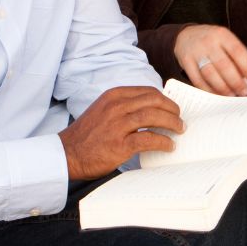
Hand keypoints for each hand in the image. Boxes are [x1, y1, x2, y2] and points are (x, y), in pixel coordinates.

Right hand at [58, 86, 183, 180]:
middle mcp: (116, 107)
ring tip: (179, 130)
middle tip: (180, 119)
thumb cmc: (87, 134)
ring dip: (172, 123)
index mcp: (114, 96)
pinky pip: (149, 139)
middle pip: (154, 101)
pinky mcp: (119, 144)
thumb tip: (152, 110)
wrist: (66, 154)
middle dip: (172, 109)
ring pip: (154, 117)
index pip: (148, 92)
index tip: (172, 107)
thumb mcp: (103, 110)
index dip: (164, 99)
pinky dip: (163, 141)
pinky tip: (169, 146)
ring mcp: (118, 125)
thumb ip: (123, 106)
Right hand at [174, 24, 246, 95]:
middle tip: (244, 91)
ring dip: (223, 88)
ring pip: (210, 74)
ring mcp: (196, 52)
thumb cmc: (211, 40)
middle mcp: (208, 42)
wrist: (185, 35)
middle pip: (224, 65)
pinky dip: (209, 90)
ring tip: (231, 95)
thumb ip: (235, 55)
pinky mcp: (186, 63)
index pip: (238, 51)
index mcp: (222, 34)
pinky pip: (198, 80)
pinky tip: (217, 95)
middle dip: (236, 81)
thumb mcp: (224, 40)